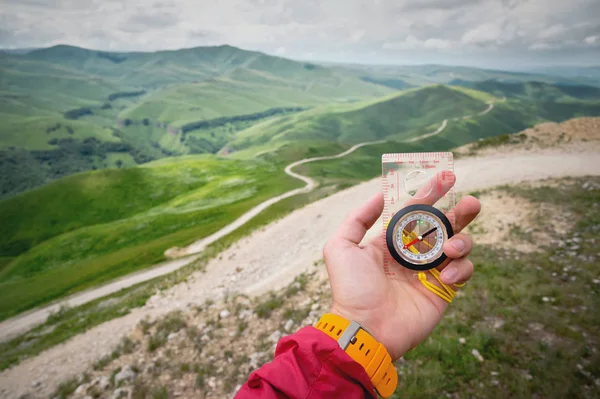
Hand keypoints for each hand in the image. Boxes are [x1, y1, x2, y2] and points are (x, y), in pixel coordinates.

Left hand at [323, 172, 480, 359]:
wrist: (366, 329)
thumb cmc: (351, 288)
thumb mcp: (340, 246)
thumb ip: (358, 218)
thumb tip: (381, 195)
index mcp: (391, 242)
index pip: (415, 212)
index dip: (430, 195)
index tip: (446, 178)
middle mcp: (412, 254)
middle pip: (444, 226)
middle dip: (460, 212)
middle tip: (472, 203)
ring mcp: (429, 273)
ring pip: (459, 246)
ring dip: (461, 241)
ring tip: (449, 249)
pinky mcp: (442, 292)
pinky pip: (463, 272)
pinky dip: (461, 269)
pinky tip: (445, 276)